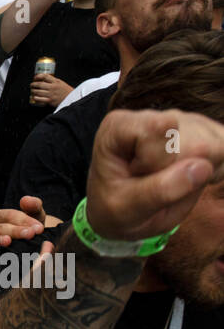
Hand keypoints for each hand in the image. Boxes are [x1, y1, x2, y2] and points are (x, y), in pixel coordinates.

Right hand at [0, 195, 61, 249]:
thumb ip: (33, 206)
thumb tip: (25, 200)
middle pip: (0, 228)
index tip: (38, 227)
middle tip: (30, 234)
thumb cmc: (30, 229)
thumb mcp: (35, 216)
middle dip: (15, 231)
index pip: (9, 215)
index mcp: (0, 216)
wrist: (29, 245)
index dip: (23, 220)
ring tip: (9, 241)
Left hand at [28, 72, 71, 107]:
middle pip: (40, 84)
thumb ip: (53, 81)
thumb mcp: (61, 83)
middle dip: (33, 84)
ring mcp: (51, 94)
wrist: (71, 99)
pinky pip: (40, 99)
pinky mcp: (50, 101)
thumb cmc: (65, 91)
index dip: (38, 76)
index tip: (35, 77)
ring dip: (33, 91)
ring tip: (32, 91)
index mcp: (56, 82)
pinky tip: (34, 97)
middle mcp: (53, 87)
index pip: (45, 76)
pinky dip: (36, 98)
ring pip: (38, 92)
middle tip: (31, 85)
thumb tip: (44, 79)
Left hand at [85, 109, 223, 241]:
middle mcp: (153, 115)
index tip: (134, 175)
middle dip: (180, 172)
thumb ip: (159, 191)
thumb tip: (202, 168)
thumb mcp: (125, 210)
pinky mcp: (205, 130)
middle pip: (197, 143)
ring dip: (197, 174)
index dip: (156, 163)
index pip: (161, 129)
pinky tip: (186, 177)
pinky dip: (213, 170)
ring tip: (167, 182)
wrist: (122, 213)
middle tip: (153, 184)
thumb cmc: (116, 210)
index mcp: (120, 126)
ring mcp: (182, 120)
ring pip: (217, 146)